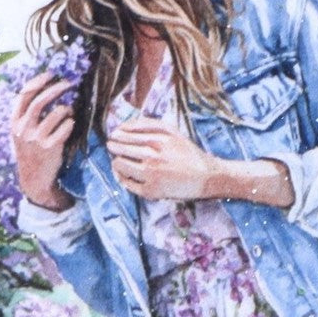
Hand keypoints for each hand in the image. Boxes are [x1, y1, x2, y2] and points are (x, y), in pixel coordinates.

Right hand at [11, 71, 74, 210]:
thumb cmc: (30, 151)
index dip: (38, 81)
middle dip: (56, 88)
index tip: (50, 74)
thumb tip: (42, 88)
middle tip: (68, 83)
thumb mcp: (20, 132)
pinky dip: (70, 122)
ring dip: (66, 108)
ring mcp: (36, 139)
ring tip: (68, 111)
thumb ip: (26, 113)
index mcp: (14, 122)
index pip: (24, 94)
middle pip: (40, 101)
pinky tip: (69, 125)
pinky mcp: (50, 148)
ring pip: (56, 113)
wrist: (34, 178)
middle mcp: (23, 129)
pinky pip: (66, 127)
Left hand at [107, 119, 223, 200]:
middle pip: (120, 149)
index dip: (116, 135)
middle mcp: (153, 158)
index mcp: (158, 141)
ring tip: (118, 160)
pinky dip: (122, 177)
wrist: (205, 177)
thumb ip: (148, 124)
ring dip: (116, 161)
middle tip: (112, 146)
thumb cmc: (188, 153)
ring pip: (120, 165)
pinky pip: (127, 183)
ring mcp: (150, 176)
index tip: (114, 136)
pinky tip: (124, 173)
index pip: (125, 135)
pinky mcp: (150, 192)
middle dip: (113, 146)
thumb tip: (123, 126)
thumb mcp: (172, 131)